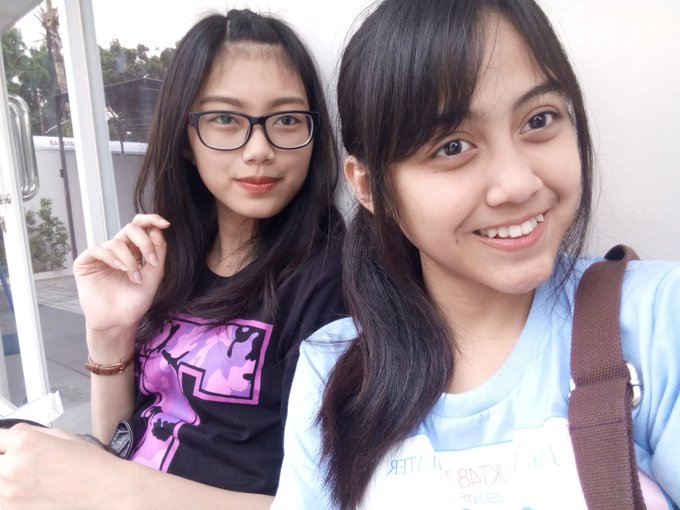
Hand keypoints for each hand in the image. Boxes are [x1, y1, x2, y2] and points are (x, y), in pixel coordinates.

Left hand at [0, 424, 122, 509]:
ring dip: (4, 475)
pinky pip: (1, 498)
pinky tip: (23, 488)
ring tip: (22, 474)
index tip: (4, 445)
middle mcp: (13, 467)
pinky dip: (7, 492)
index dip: (1, 442)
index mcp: (25, 443)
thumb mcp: (60, 434)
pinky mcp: (13, 509)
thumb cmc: (87, 462)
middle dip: (3, 456)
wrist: (104, 489)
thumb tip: (8, 435)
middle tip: (13, 458)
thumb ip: (27, 432)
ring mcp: (10, 493)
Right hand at [73, 214, 169, 333]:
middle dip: (143, 242)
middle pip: (130, 229)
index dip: (151, 220)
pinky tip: (119, 269)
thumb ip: (157, 252)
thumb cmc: (136, 301)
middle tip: (150, 261)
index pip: (140, 228)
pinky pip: (98, 249)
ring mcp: (101, 256)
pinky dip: (111, 257)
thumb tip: (157, 229)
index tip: (164, 224)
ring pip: (116, 242)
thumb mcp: (154, 275)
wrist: (119, 321)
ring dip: (129, 260)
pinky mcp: (85, 263)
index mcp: (134, 251)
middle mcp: (118, 251)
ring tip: (134, 278)